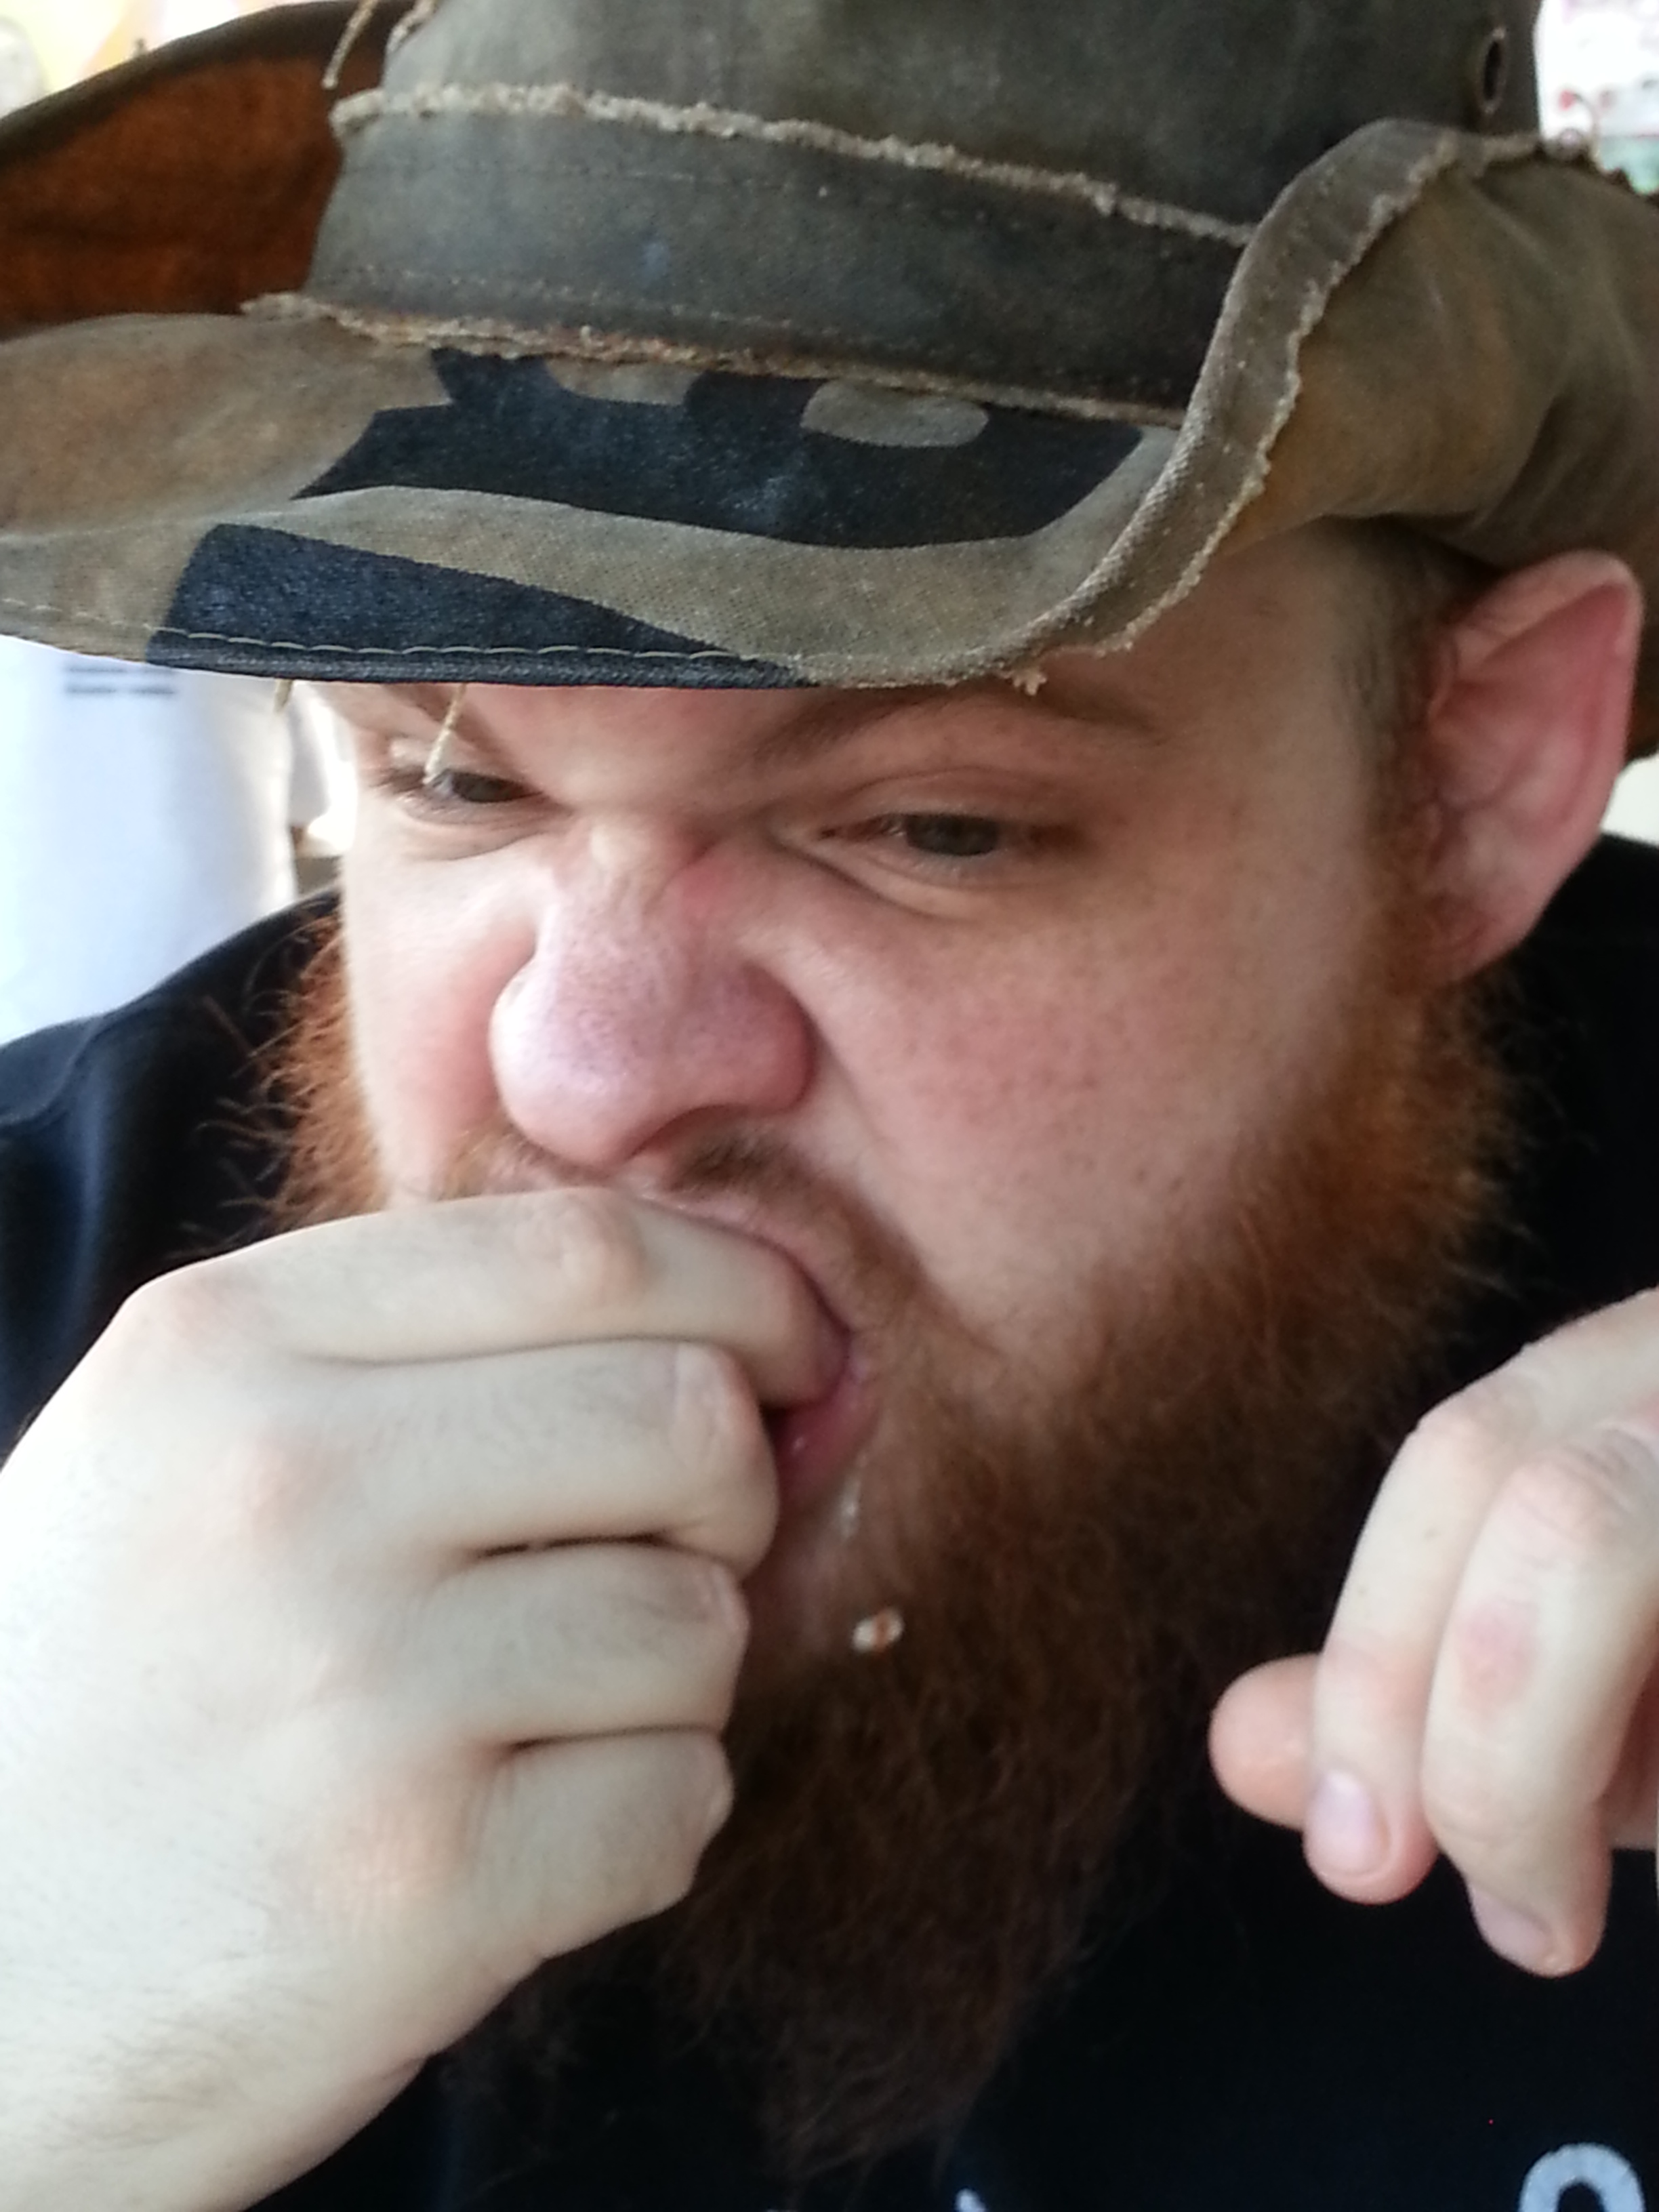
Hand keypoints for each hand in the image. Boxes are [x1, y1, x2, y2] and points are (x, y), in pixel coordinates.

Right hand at [0, 1190, 832, 2211]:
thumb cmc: (115, 1691)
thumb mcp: (198, 1449)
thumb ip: (454, 1360)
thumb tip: (785, 1342)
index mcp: (227, 1348)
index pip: (586, 1248)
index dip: (743, 1294)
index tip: (791, 1354)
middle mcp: (286, 1491)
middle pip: (685, 1414)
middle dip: (735, 1490)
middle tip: (669, 1552)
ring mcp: (354, 1693)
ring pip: (699, 1622)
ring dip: (673, 1679)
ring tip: (541, 1718)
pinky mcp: (419, 1887)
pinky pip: (679, 1801)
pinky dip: (642, 1825)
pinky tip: (520, 1837)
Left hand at [1211, 1288, 1658, 1979]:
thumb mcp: (1576, 1673)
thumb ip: (1421, 1696)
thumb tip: (1243, 1747)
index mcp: (1628, 1374)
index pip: (1465, 1462)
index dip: (1384, 1652)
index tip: (1357, 1849)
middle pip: (1562, 1517)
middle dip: (1479, 1734)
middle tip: (1496, 1911)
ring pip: (1618, 1555)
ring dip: (1563, 1761)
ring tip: (1555, 1913)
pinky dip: (1656, 1764)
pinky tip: (1657, 1791)